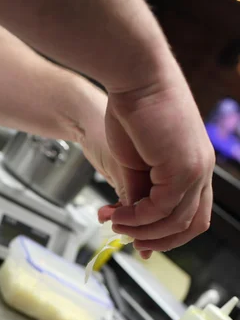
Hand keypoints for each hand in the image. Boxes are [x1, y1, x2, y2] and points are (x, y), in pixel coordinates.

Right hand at [101, 79, 214, 254]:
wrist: (133, 78)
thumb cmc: (133, 112)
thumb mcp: (133, 167)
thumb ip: (137, 198)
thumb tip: (132, 228)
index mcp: (194, 166)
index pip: (192, 215)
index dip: (166, 234)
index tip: (138, 238)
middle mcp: (202, 170)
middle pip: (191, 226)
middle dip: (157, 241)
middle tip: (128, 239)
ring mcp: (197, 169)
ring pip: (176, 222)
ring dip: (142, 231)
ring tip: (116, 224)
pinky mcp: (185, 167)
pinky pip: (162, 208)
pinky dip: (138, 218)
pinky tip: (119, 214)